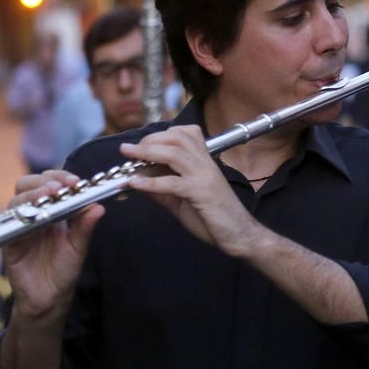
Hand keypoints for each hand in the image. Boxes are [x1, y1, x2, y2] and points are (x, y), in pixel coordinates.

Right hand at [1, 170, 104, 320]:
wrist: (49, 298)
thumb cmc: (64, 270)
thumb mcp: (79, 247)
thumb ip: (85, 226)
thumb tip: (99, 206)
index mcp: (52, 211)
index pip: (51, 183)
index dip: (61, 177)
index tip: (76, 182)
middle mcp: (33, 214)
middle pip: (29, 184)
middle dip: (44, 180)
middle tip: (60, 187)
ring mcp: (18, 226)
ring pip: (17, 199)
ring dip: (32, 193)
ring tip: (49, 194)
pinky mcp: (7, 241)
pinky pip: (7, 224)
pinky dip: (18, 215)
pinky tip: (32, 215)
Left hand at [123, 125, 261, 257]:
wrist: (239, 235)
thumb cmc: (213, 218)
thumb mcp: (181, 200)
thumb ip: (160, 190)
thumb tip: (135, 181)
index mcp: (203, 161)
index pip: (184, 134)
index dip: (159, 136)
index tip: (140, 146)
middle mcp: (205, 163)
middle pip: (177, 138)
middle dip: (149, 140)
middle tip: (129, 151)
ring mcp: (204, 176)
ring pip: (175, 154)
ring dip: (147, 153)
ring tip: (128, 158)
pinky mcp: (202, 193)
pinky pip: (174, 183)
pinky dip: (151, 182)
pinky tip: (135, 184)